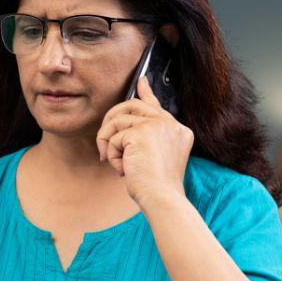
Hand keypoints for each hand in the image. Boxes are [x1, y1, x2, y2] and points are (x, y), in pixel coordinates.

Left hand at [96, 75, 193, 205]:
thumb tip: (120, 127)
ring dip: (109, 143)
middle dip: (111, 119)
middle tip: (103, 137)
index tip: (140, 81)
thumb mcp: (155, 158)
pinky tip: (122, 169)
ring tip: (114, 162)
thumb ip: (144, 139)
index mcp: (179, 130)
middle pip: (132, 106)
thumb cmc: (157, 187)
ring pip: (118, 121)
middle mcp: (171, 124)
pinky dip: (111, 154)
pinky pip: (113, 137)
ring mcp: (158, 126)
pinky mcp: (141, 133)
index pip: (157, 106)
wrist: (163, 199)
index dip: (146, 93)